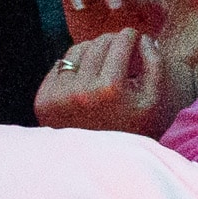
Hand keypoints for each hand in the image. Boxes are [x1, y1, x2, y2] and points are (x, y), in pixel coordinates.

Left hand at [38, 27, 178, 136]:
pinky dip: (74, 67)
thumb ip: (154, 63)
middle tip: (120, 51)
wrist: (96, 162)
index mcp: (110, 88)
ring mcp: (58, 95)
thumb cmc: (130, 129)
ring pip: (77, 50)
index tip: (134, 38)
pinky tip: (85, 79)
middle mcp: (81, 90)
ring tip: (102, 65)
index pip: (120, 41)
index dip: (131, 35)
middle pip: (98, 42)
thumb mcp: (153, 99)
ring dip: (92, 51)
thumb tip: (143, 38)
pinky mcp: (43, 99)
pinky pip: (60, 66)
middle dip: (112, 42)